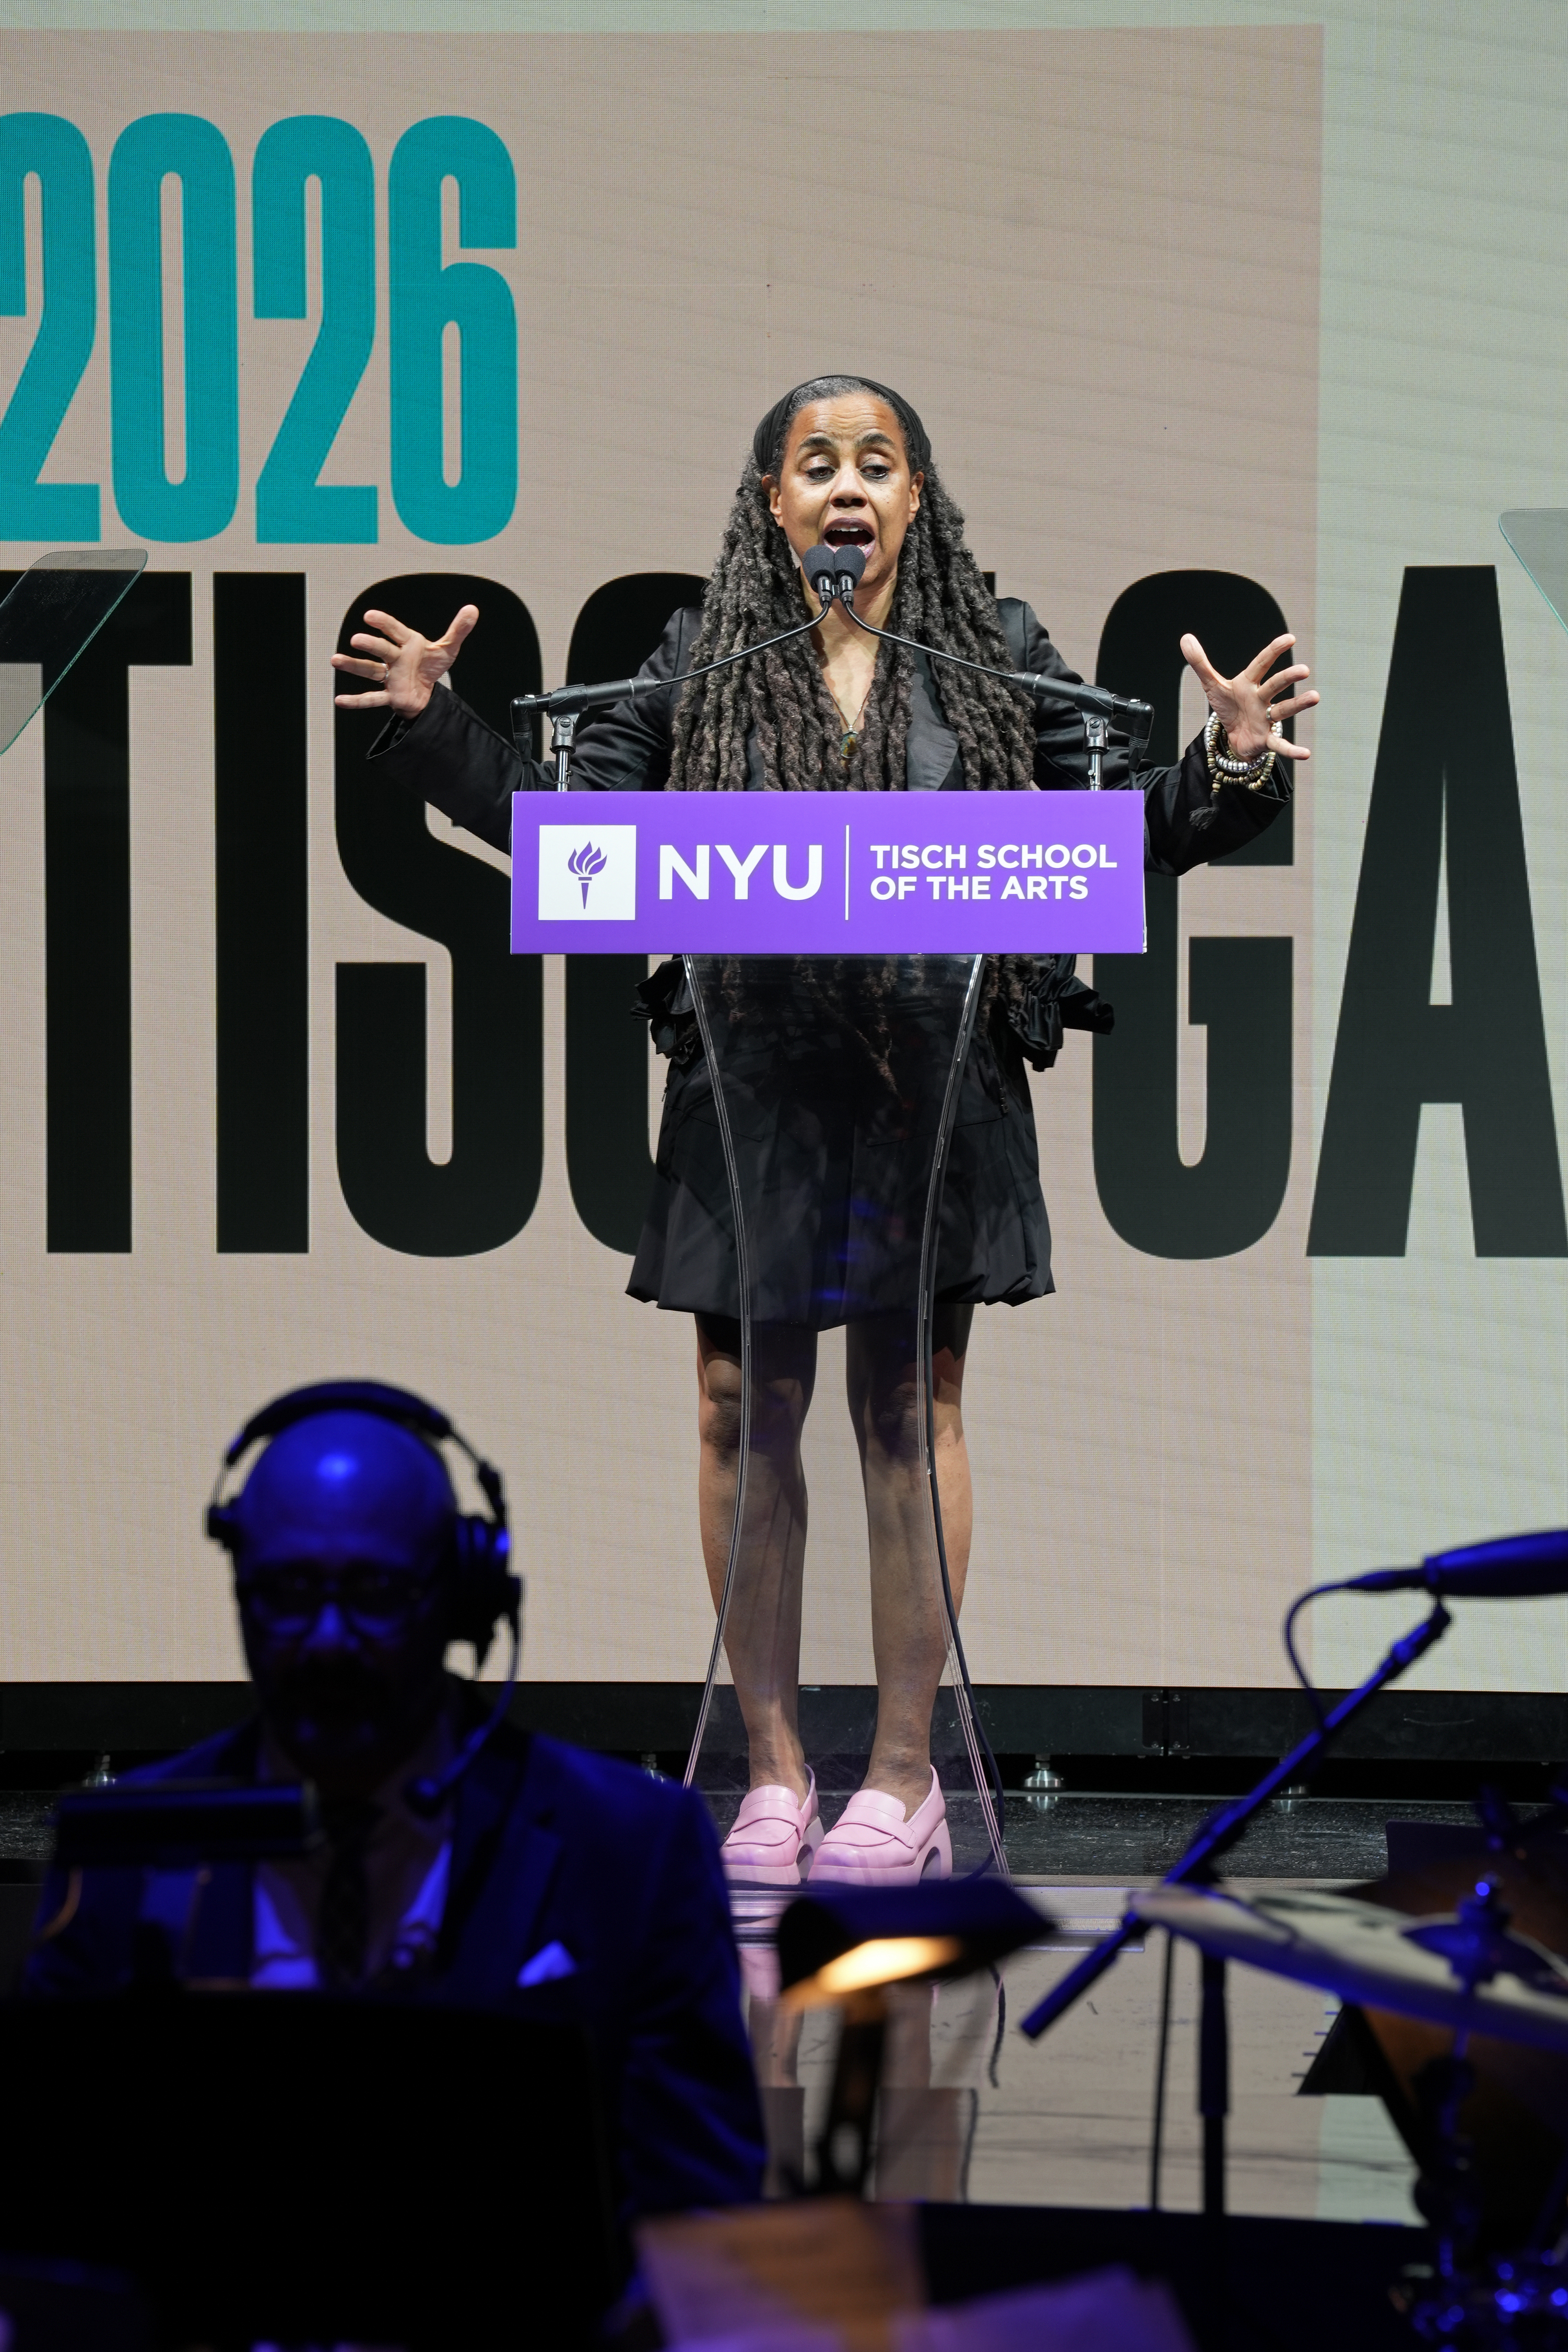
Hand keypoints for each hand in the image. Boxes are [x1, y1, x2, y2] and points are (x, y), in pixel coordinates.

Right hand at [331, 604, 478, 719]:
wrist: (426, 690)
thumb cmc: (431, 665)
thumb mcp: (448, 649)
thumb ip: (459, 630)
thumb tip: (473, 610)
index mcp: (408, 643)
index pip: (395, 631)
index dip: (384, 623)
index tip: (370, 616)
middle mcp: (395, 658)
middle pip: (382, 650)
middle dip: (371, 645)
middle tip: (357, 639)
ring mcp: (390, 677)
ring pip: (370, 670)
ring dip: (354, 666)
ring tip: (335, 660)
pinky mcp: (391, 696)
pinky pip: (372, 699)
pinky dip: (357, 701)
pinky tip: (340, 701)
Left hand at [1179, 631, 1317, 764]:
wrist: (1233, 735)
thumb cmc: (1229, 706)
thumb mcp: (1212, 685)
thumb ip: (1200, 663)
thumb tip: (1185, 638)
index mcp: (1249, 683)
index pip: (1261, 664)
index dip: (1273, 651)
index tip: (1289, 638)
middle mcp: (1261, 699)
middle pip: (1275, 686)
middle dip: (1288, 678)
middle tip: (1303, 670)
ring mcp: (1266, 719)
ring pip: (1283, 710)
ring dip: (1298, 704)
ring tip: (1315, 697)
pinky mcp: (1265, 739)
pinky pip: (1279, 745)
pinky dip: (1291, 750)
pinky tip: (1305, 753)